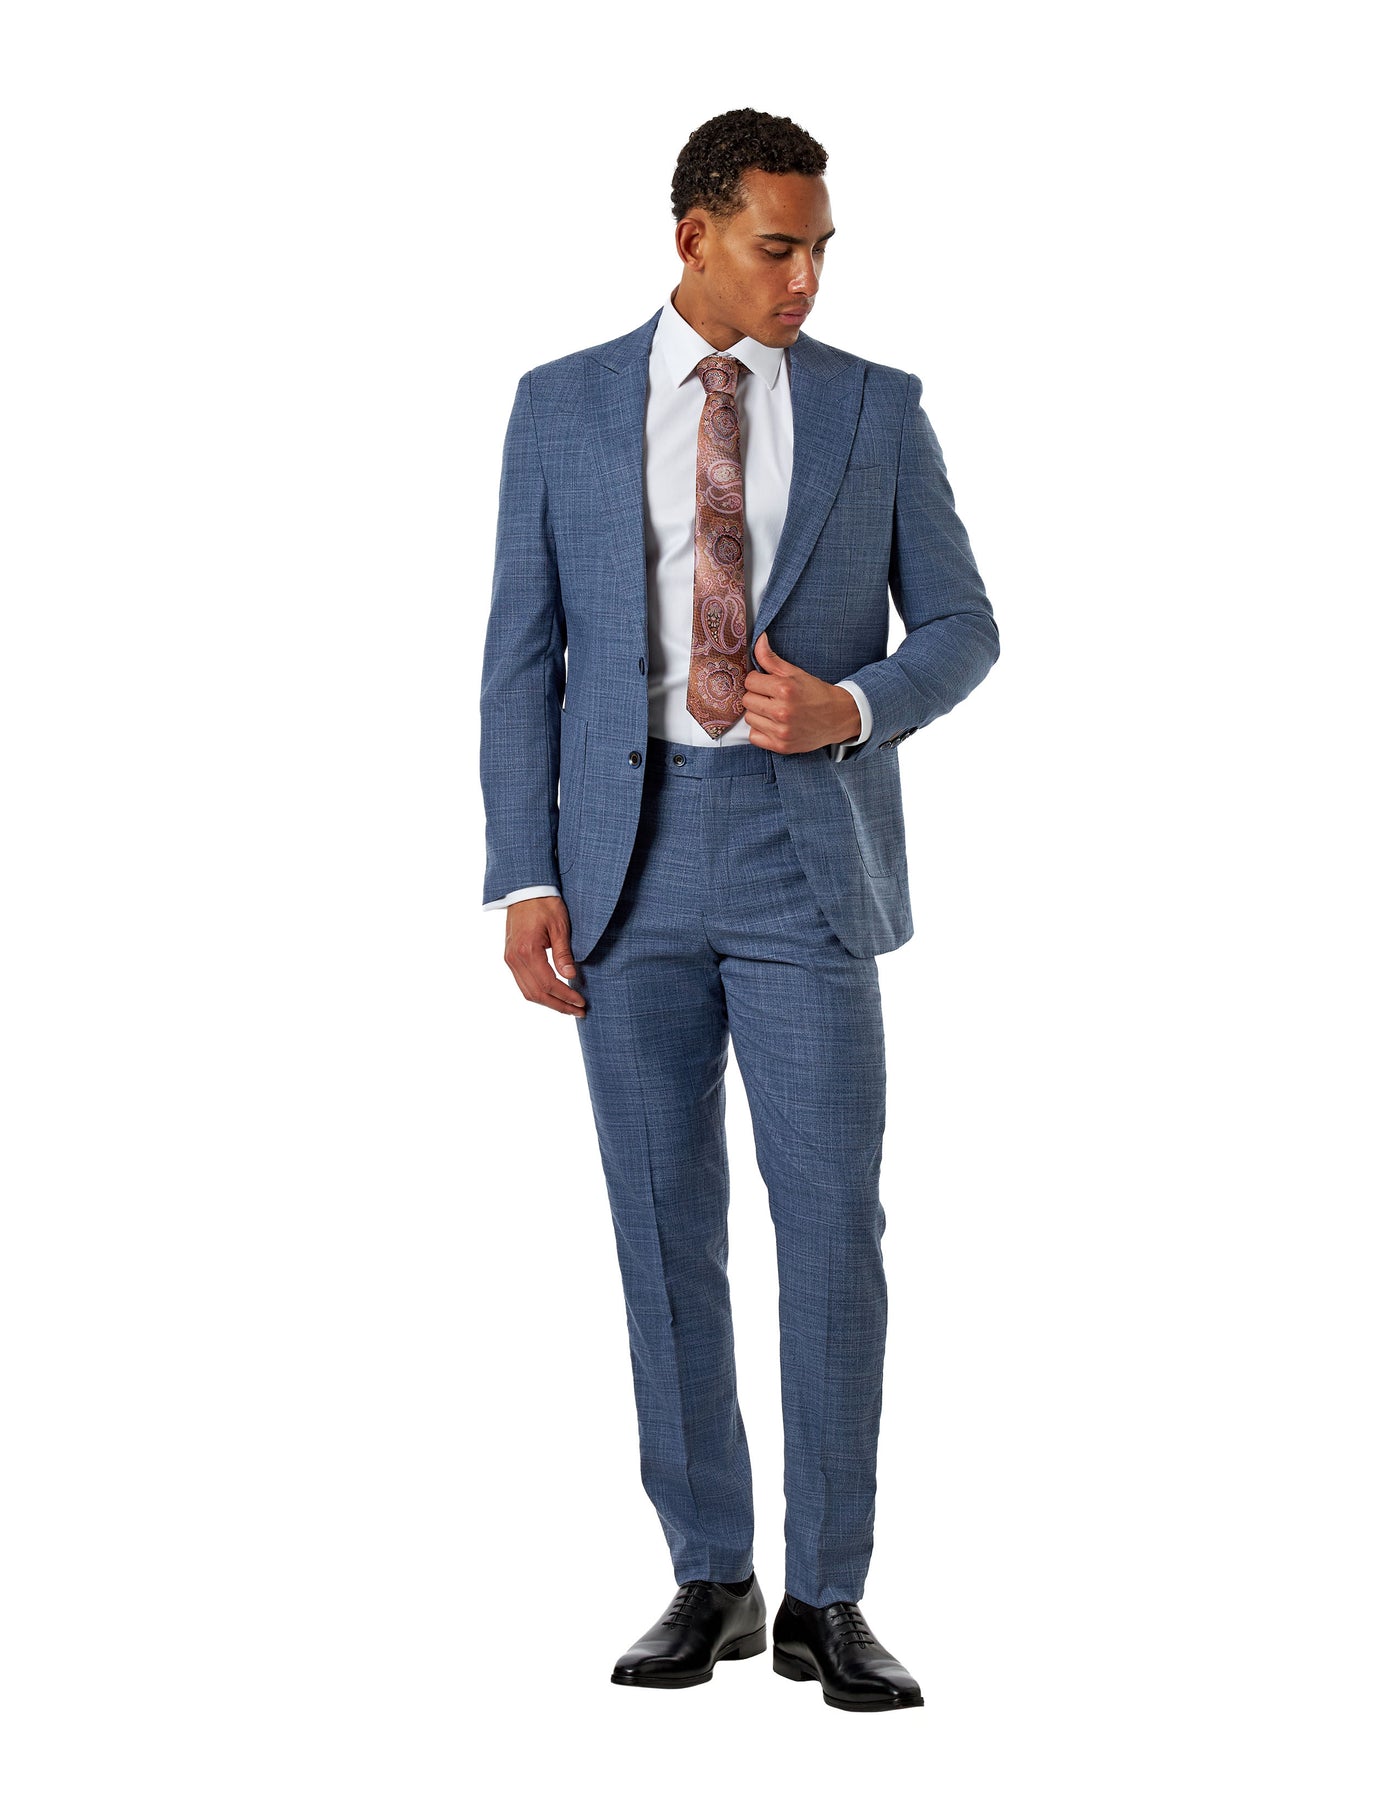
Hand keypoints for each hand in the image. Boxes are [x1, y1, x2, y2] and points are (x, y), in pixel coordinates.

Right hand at [503, 896, 586, 1015]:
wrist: (525, 889)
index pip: (547, 984)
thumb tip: (570, 976)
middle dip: (559, 1005)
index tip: (581, 1002)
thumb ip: (563, 953)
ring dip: (549, 1002)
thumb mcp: (560, 926)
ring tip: (568, 1007)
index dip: (565, 996)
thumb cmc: (544, 903)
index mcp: (527, 950)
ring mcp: (510, 959)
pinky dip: (538, 993)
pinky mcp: (510, 957)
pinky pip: (523, 983)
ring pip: (527, 992)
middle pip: (536, 993)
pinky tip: (554, 995)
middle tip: (579, 1011)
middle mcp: (514, 958)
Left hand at [741, 631, 860, 754]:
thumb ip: (771, 658)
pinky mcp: (781, 746)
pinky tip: (773, 725)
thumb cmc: (816, 693)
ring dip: (758, 714)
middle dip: (758, 697)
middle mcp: (782, 711)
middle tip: (772, 698)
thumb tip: (758, 640)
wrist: (838, 717)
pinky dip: (760, 731)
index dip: (758, 681)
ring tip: (773, 711)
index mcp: (785, 689)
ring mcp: (781, 731)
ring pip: (749, 718)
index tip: (768, 684)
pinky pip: (754, 737)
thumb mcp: (795, 672)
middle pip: (747, 700)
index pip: (750, 682)